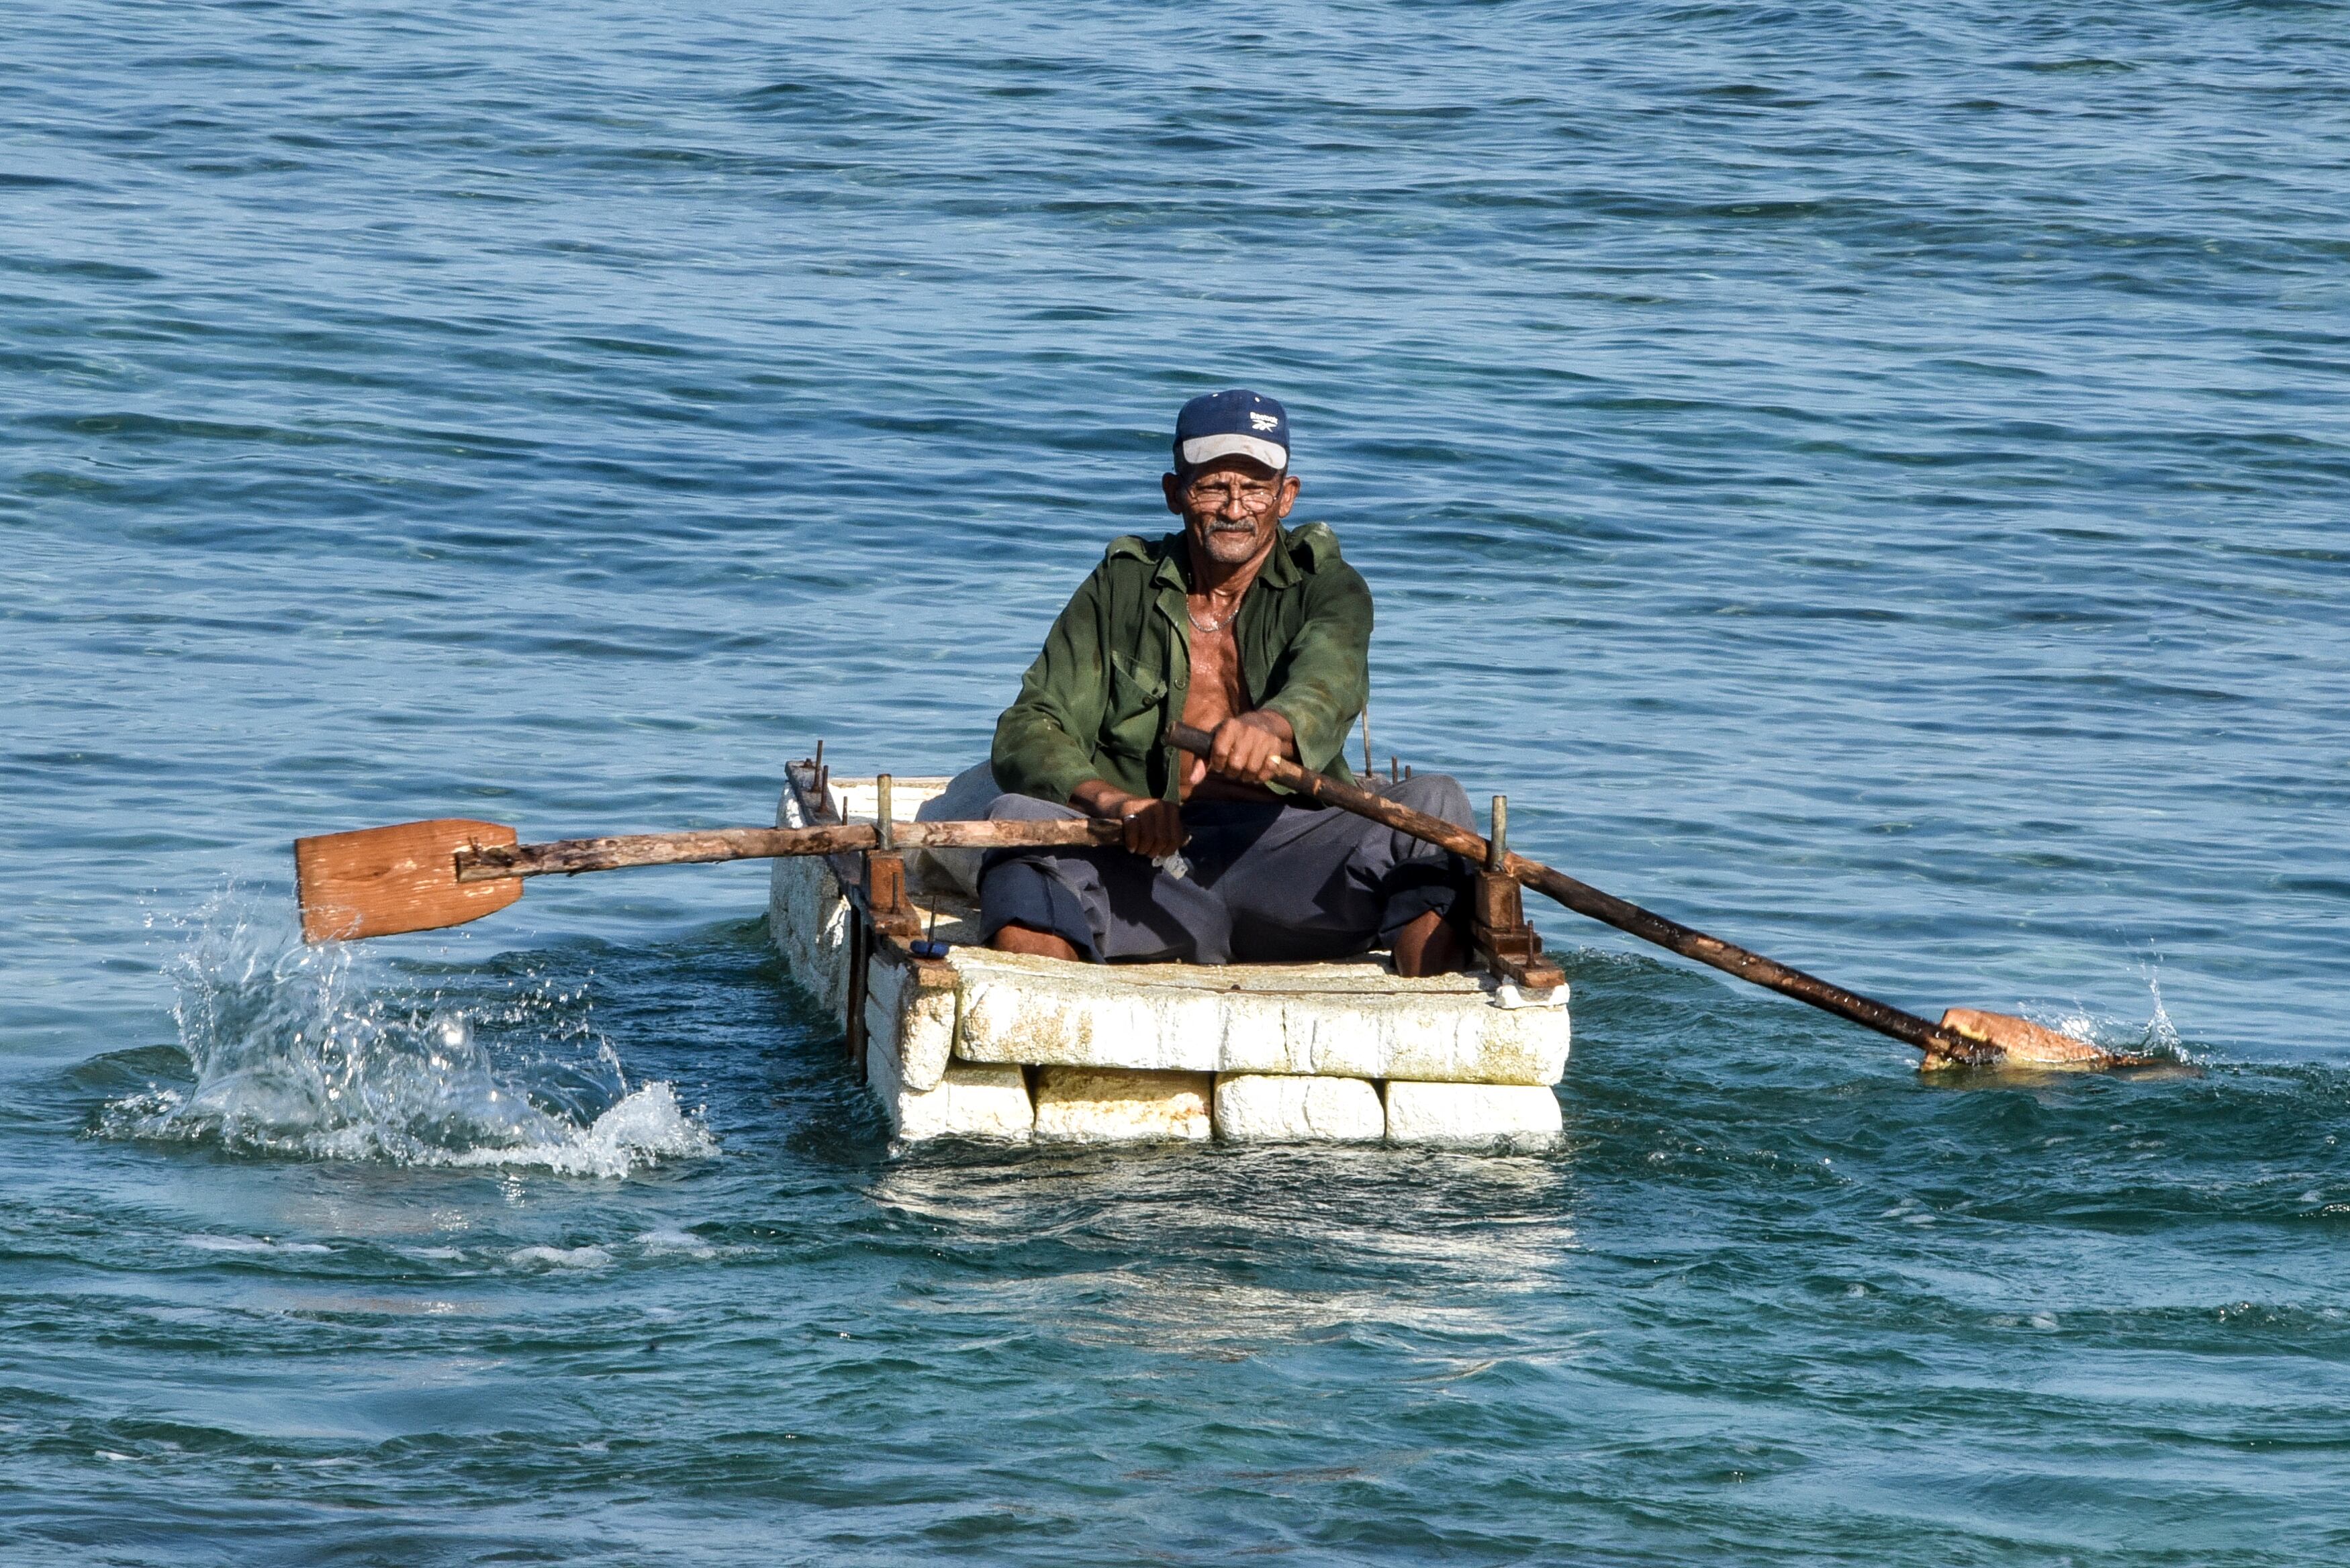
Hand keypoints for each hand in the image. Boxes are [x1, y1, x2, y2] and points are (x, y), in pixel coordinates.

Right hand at [1073, 781, 1187, 859]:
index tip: (1158, 852)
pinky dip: (1131, 844)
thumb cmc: (1141, 820)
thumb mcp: (1160, 824)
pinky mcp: (1129, 809)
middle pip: (1162, 840)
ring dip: (1141, 849)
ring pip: (1148, 838)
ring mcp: (1145, 806)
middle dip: (1152, 851)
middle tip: (1145, 851)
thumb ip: (1172, 832)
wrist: (1115, 804)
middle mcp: (1160, 806)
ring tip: (1137, 849)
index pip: (1176, 838)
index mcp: (1172, 809)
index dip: (1167, 851)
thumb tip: (1185, 843)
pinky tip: (1130, 846)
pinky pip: (1133, 833)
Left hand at [1206, 711, 1292, 784]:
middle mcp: (1247, 730)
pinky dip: (1261, 777)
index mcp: (1229, 726)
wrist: (1261, 722)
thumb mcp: (1214, 742)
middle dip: (1232, 772)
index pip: (1220, 753)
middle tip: (1232, 769)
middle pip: (1236, 764)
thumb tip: (1193, 780)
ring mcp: (1263, 738)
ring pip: (1252, 769)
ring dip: (1246, 776)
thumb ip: (1201, 761)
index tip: (1219, 764)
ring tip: (1243, 771)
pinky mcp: (1276, 746)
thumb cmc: (1231, 736)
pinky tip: (1256, 773)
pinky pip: (1268, 770)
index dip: (1218, 764)